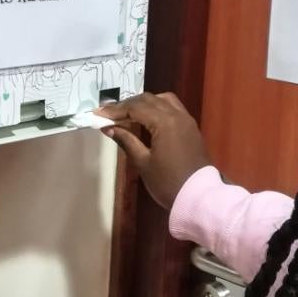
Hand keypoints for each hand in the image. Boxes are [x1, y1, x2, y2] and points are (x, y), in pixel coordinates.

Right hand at [97, 93, 210, 209]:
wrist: (199, 196)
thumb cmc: (168, 183)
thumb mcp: (143, 163)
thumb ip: (126, 140)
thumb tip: (109, 128)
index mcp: (165, 122)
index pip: (136, 108)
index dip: (115, 110)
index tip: (98, 114)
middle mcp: (177, 115)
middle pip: (148, 99)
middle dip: (127, 105)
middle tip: (109, 114)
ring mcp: (187, 120)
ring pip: (163, 100)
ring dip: (144, 103)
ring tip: (127, 114)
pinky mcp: (191, 127)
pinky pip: (173, 108)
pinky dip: (157, 107)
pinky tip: (146, 118)